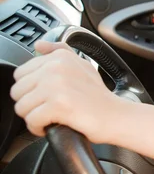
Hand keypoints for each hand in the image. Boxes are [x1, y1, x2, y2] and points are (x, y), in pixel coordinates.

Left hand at [10, 41, 126, 143]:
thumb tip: (38, 45)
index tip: (47, 95)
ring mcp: (56, 86)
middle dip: (31, 103)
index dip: (31, 89)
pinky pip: (31, 121)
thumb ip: (59, 52)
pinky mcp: (58, 105)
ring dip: (34, 117)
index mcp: (60, 57)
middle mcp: (56, 67)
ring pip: (21, 107)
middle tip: (50, 107)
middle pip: (17, 91)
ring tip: (51, 116)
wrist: (115, 116)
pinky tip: (52, 125)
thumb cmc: (98, 96)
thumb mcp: (82, 66)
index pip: (21, 74)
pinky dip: (39, 128)